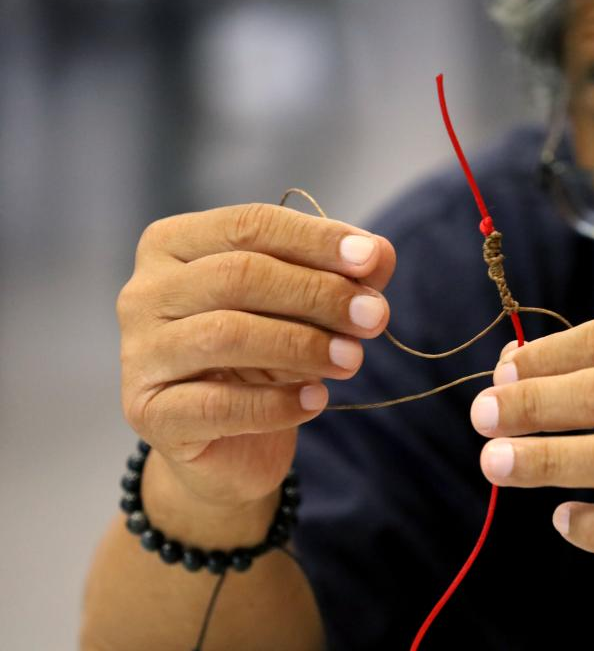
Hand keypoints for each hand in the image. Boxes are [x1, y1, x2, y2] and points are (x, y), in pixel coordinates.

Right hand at [118, 203, 394, 509]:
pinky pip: (218, 405)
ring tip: (352, 359)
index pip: (249, 225)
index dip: (315, 240)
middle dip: (318, 293)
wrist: (230, 444)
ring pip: (226, 334)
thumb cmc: (266, 357)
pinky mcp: (149, 414)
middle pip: (239, 275)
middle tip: (375, 318)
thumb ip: (342, 276)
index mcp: (174, 245)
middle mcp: (145, 293)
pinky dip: (277, 403)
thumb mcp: (308, 309)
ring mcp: (140, 354)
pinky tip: (316, 400)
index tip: (372, 260)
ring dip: (302, 345)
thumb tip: (378, 253)